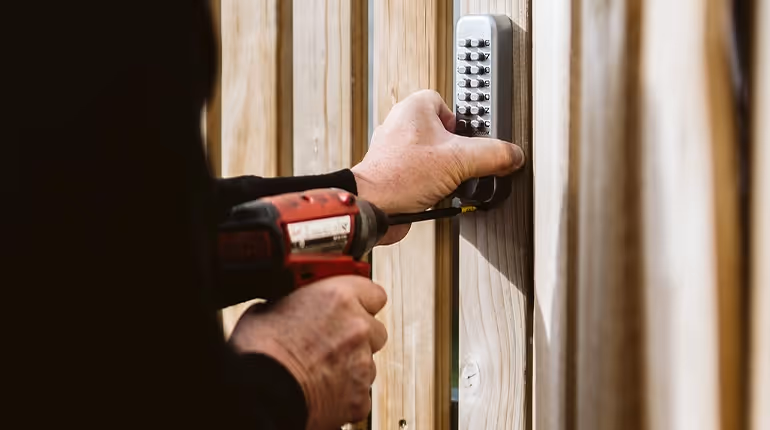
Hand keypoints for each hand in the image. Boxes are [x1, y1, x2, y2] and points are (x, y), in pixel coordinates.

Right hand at [229, 276, 387, 429]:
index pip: (374, 293)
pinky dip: (346, 392)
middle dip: (357, 336)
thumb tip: (296, 306)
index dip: (362, 301)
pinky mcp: (359, 397)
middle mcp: (357, 329)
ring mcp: (362, 364)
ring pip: (368, 362)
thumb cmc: (258, 353)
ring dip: (351, 364)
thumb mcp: (270, 307)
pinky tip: (322, 390)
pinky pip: (360, 392)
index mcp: (339, 298)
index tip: (355, 306)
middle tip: (332, 341)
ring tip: (320, 369)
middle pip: (374, 330)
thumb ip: (298, 303)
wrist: (259, 395)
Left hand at [351, 89, 524, 243]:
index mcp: (414, 108)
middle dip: (458, 151)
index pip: (448, 103)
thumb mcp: (459, 160)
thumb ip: (493, 154)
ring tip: (452, 181)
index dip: (464, 122)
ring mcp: (396, 151)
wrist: (373, 207)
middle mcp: (402, 125)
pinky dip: (434, 185)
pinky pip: (423, 175)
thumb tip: (513, 155)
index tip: (475, 137)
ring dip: (446, 171)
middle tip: (466, 163)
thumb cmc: (399, 176)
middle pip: (444, 133)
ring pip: (433, 156)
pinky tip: (439, 195)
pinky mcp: (394, 173)